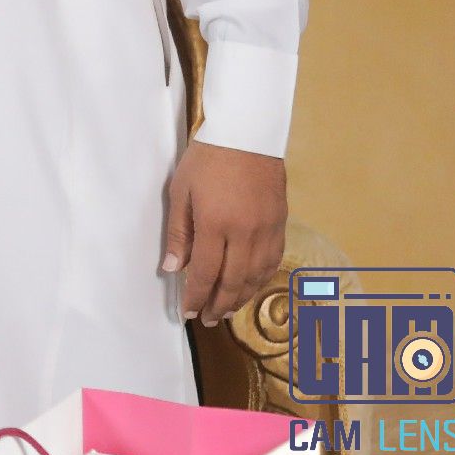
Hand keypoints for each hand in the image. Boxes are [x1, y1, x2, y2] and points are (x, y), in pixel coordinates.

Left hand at [161, 140, 287, 324]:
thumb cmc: (207, 160)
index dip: (196, 296)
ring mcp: (267, 229)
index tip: (188, 312)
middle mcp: (245, 233)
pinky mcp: (281, 223)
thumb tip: (173, 268)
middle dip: (218, 304)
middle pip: (233, 281)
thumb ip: (179, 233)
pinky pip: (272, 261)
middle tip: (208, 319)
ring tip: (226, 309)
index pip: (205, 273)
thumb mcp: (181, 192)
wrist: (247, 135)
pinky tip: (250, 285)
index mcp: (216, 224)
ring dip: (241, 296)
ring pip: (256, 275)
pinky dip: (260, 278)